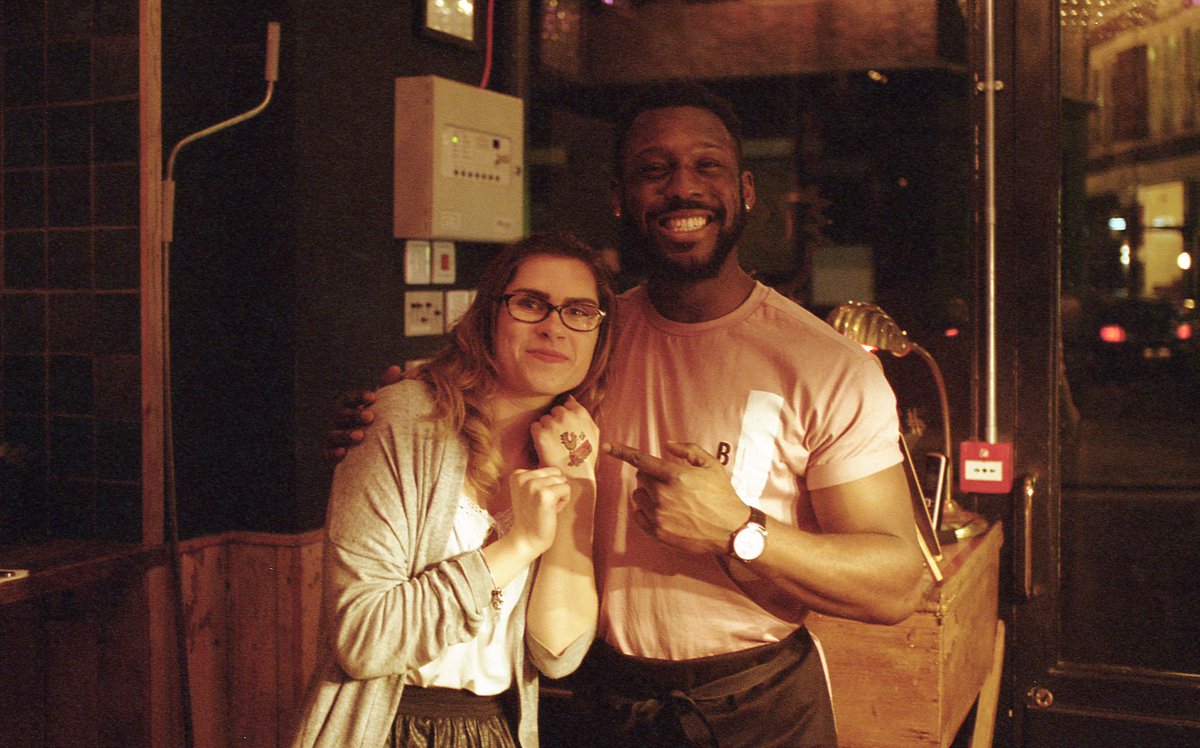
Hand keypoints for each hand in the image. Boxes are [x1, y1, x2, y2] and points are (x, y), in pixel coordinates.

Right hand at [324, 365, 403, 461]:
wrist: (362, 451)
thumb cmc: (371, 422)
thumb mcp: (378, 406)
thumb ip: (385, 387)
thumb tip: (395, 368)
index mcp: (347, 406)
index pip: (350, 398)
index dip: (360, 397)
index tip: (373, 397)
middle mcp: (336, 420)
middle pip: (341, 415)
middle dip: (355, 415)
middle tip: (370, 416)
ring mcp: (331, 436)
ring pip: (334, 434)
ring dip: (346, 434)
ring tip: (360, 435)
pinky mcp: (329, 454)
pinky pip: (328, 453)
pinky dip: (334, 453)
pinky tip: (344, 453)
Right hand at [507, 467, 569, 555]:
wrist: (526, 539)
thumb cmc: (532, 516)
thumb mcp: (529, 492)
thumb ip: (539, 478)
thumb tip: (560, 471)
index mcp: (518, 474)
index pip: (548, 470)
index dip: (547, 487)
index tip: (535, 501)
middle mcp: (523, 477)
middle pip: (556, 473)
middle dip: (554, 489)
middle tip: (542, 505)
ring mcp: (533, 485)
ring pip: (562, 480)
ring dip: (559, 496)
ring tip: (545, 509)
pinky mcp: (544, 494)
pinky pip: (566, 489)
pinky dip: (563, 501)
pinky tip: (551, 512)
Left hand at [530, 396, 598, 474]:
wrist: (574, 476)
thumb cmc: (585, 456)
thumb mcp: (594, 432)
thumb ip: (584, 414)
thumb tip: (571, 398)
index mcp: (580, 413)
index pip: (567, 404)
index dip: (566, 417)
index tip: (567, 429)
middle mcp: (566, 416)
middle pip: (554, 411)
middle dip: (555, 421)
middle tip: (560, 439)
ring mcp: (553, 424)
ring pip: (544, 419)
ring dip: (546, 429)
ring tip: (553, 444)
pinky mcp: (541, 434)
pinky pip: (535, 427)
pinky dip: (537, 435)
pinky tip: (545, 446)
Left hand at [602, 440, 748, 555]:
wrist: (731, 531)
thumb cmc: (722, 495)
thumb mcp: (712, 466)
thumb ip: (689, 450)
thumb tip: (667, 445)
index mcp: (676, 476)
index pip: (641, 460)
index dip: (621, 451)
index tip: (606, 446)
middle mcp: (664, 495)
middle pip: (641, 478)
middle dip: (651, 476)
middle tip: (670, 482)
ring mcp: (659, 515)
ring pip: (638, 496)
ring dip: (648, 494)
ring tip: (669, 499)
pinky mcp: (657, 532)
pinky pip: (638, 515)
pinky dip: (645, 510)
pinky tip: (664, 512)